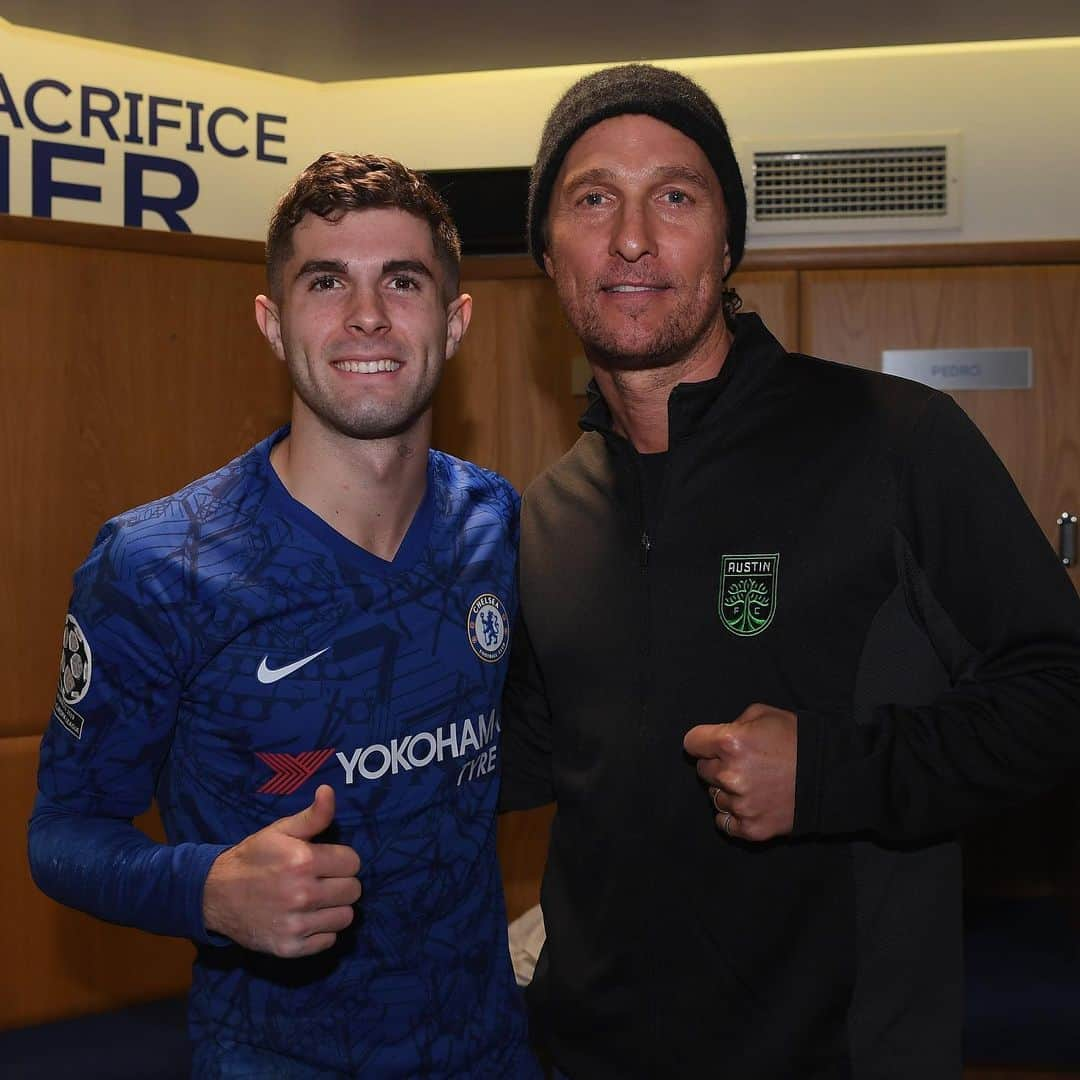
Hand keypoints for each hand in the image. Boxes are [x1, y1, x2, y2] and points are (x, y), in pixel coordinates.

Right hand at [202, 784, 361, 956]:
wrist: (215, 894)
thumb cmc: (253, 858)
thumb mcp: (280, 830)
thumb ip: (312, 815)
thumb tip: (329, 791)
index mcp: (303, 860)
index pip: (353, 862)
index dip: (341, 860)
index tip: (326, 861)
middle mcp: (302, 894)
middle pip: (353, 891)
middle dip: (341, 883)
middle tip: (321, 880)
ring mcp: (296, 924)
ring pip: (345, 917)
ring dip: (334, 908)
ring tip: (315, 900)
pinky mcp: (290, 948)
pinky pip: (329, 941)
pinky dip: (321, 931)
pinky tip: (306, 919)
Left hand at [683, 703, 796, 841]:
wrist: (831, 776)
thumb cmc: (797, 739)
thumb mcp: (764, 714)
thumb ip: (734, 723)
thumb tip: (718, 738)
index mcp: (730, 742)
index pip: (691, 743)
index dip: (702, 742)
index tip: (711, 745)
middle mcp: (730, 775)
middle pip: (703, 770)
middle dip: (717, 765)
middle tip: (742, 763)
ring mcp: (741, 804)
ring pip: (714, 796)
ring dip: (726, 790)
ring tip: (752, 783)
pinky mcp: (751, 828)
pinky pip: (724, 822)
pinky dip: (733, 814)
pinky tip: (749, 803)